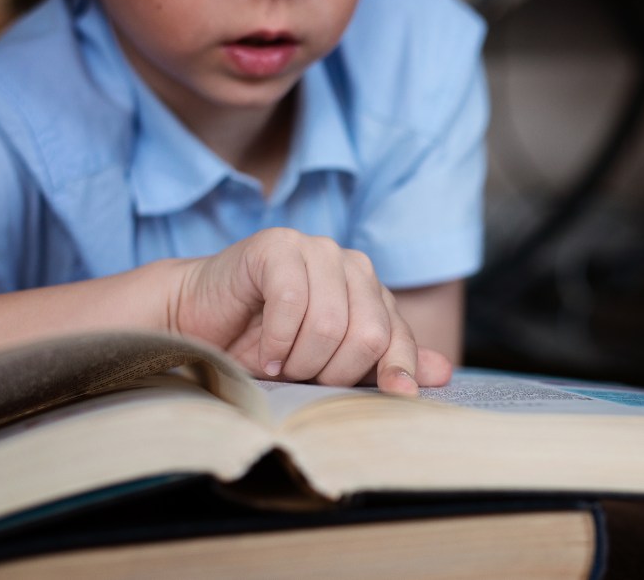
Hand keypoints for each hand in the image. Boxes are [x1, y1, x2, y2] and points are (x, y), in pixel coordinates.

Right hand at [168, 229, 451, 394]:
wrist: (197, 321)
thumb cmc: (265, 346)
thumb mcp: (329, 364)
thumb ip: (382, 364)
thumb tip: (445, 372)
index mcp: (371, 292)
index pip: (397, 336)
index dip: (396, 371)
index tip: (395, 397)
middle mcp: (351, 265)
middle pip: (367, 334)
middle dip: (331, 372)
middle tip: (301, 376)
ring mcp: (315, 249)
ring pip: (329, 323)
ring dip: (297, 360)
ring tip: (279, 363)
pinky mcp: (278, 244)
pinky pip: (291, 301)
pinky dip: (274, 341)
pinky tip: (261, 352)